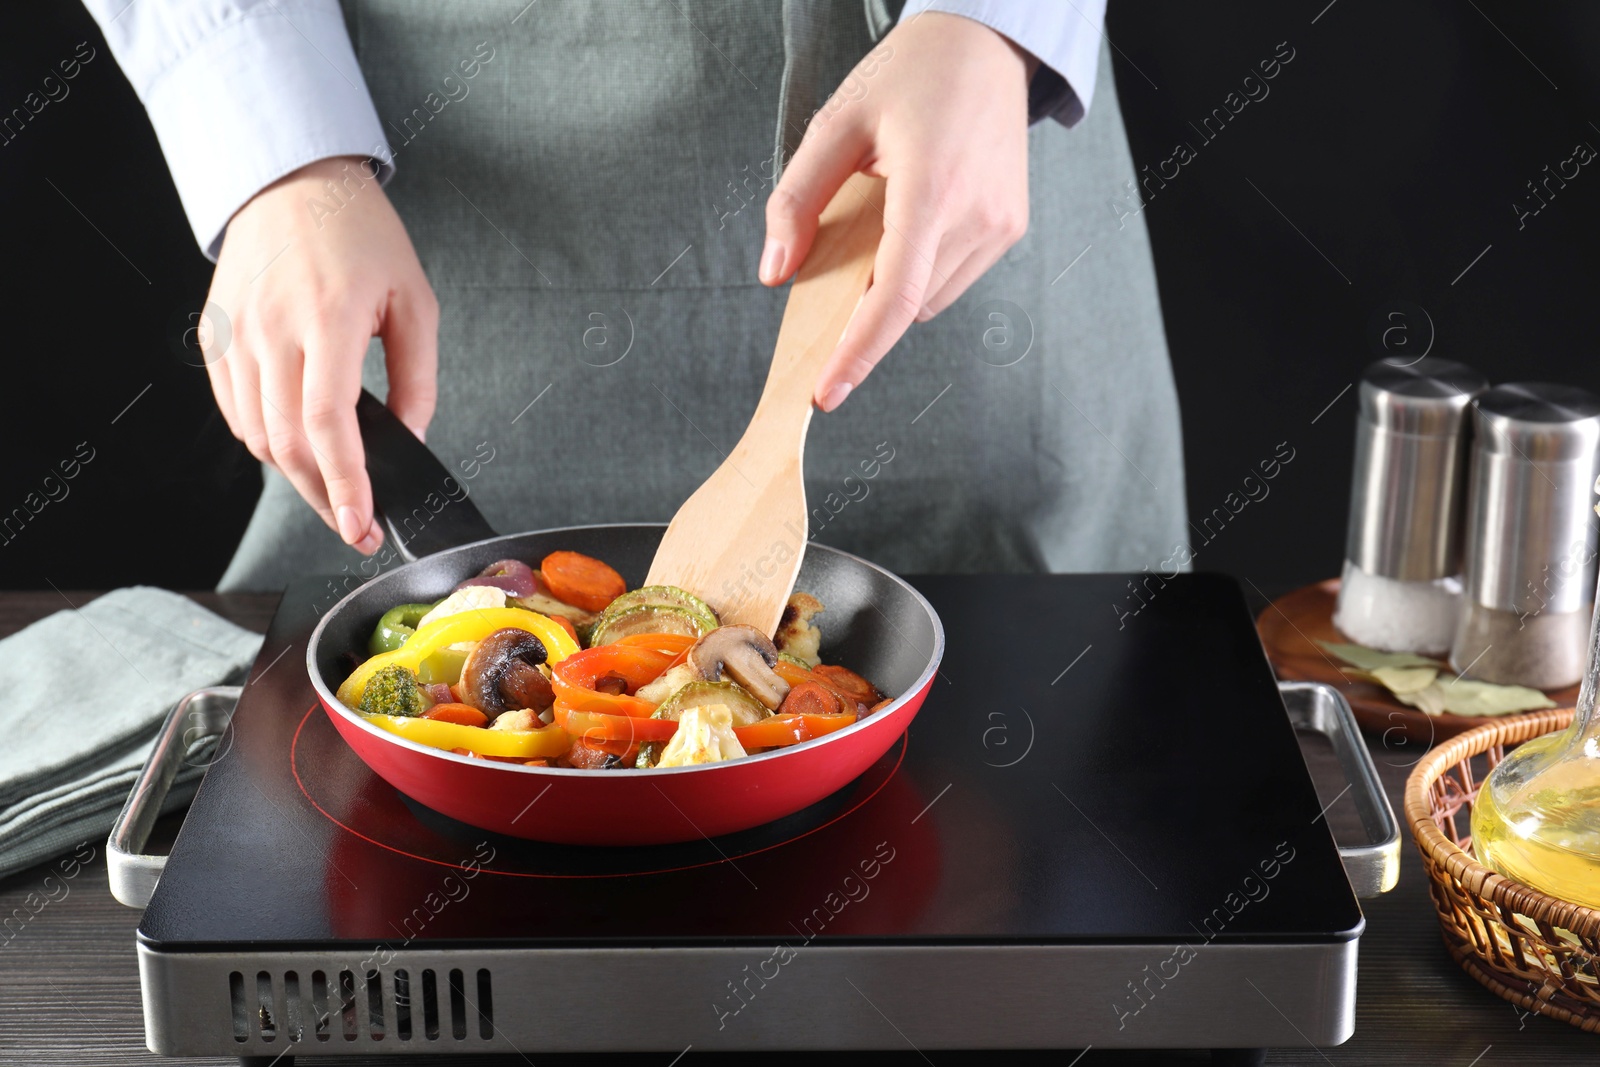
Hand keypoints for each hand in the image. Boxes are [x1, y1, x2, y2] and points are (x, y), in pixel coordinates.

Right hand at [202, 156, 438, 552]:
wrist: (294, 181)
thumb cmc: (361, 235)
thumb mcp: (415, 302)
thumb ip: (418, 378)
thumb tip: (412, 437)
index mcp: (328, 318)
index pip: (327, 423)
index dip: (345, 483)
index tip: (360, 523)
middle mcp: (272, 328)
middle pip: (288, 444)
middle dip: (324, 496)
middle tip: (356, 524)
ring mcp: (236, 334)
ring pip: (257, 436)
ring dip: (296, 471)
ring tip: (335, 482)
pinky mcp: (215, 337)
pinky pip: (235, 411)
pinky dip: (266, 438)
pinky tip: (298, 439)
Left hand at [761, 12, 1036, 410]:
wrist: (985, 43)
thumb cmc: (910, 74)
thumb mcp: (835, 124)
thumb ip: (797, 200)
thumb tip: (777, 271)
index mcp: (933, 188)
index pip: (894, 298)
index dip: (858, 354)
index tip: (826, 392)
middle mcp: (978, 215)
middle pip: (907, 304)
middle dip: (864, 305)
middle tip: (839, 261)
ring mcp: (1002, 226)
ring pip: (931, 300)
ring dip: (895, 287)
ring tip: (884, 223)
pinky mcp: (1011, 228)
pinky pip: (953, 278)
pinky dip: (921, 271)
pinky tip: (913, 222)